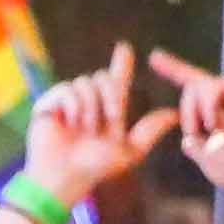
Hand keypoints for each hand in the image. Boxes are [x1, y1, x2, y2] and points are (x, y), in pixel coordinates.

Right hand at [19, 58, 168, 211]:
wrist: (66, 176)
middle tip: (109, 121)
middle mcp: (88, 102)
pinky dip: (73, 106)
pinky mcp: (49, 103)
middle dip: (111, 97)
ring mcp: (68, 102)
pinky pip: (67, 90)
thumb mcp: (130, 150)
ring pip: (86, 83)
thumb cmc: (95, 168)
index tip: (125, 47)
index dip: (122, 63)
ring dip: (91, 107)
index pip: (116, 80)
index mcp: (107, 110)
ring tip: (85, 129)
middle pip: (104, 77)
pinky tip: (70, 123)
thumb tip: (175, 115)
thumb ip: (150, 130)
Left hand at [159, 58, 223, 196]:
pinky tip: (221, 125)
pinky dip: (209, 109)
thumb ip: (195, 145)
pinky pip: (211, 86)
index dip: (174, 69)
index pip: (196, 84)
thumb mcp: (206, 157)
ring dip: (197, 113)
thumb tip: (187, 141)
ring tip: (214, 131)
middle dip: (188, 114)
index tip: (155, 57)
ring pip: (197, 85)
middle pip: (191, 85)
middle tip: (201, 134)